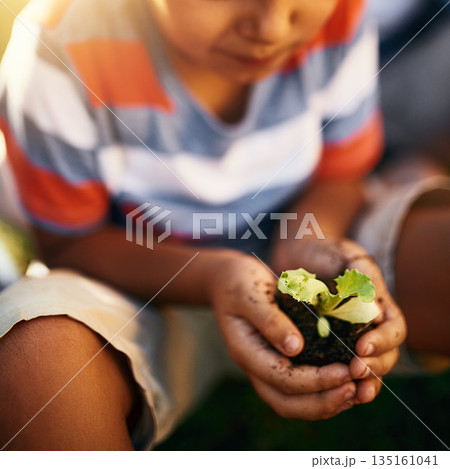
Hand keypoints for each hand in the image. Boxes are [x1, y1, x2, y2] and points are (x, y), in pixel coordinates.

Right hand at [209, 252, 359, 419]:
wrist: (228, 279)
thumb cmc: (238, 282)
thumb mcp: (250, 295)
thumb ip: (270, 320)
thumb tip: (296, 348)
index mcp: (245, 351)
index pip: (281, 379)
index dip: (315, 381)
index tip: (345, 371)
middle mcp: (255, 366)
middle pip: (287, 402)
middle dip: (323, 401)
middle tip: (356, 389)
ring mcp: (265, 366)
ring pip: (294, 402)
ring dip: (326, 402)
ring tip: (357, 392)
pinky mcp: (277, 361)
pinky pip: (299, 389)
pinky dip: (323, 391)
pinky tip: (346, 381)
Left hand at [270, 237, 406, 404]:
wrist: (298, 254)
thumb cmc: (326, 252)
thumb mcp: (347, 256)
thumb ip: (365, 276)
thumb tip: (375, 309)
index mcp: (380, 306)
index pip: (394, 330)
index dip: (383, 342)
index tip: (362, 347)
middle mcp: (368, 327)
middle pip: (385, 356)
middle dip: (374, 367)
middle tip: (356, 372)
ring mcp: (348, 338)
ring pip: (365, 368)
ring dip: (362, 383)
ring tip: (352, 393)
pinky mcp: (326, 345)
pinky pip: (338, 367)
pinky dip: (338, 381)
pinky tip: (330, 390)